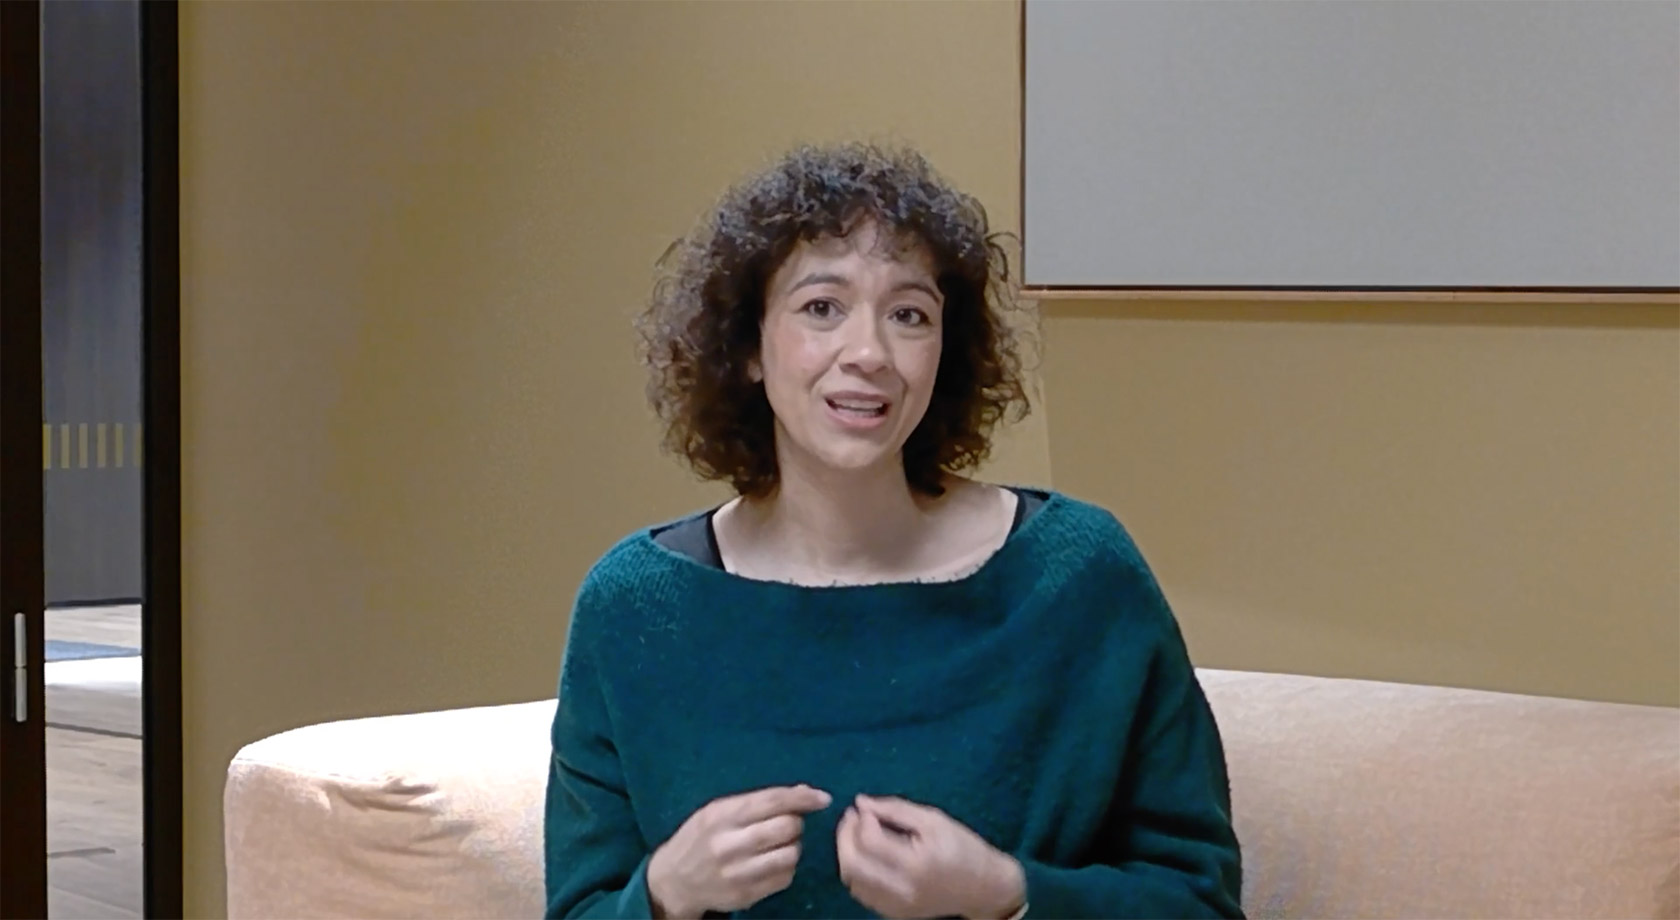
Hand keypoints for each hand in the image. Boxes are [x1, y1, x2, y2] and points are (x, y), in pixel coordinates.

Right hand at [646, 784, 831, 918]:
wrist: (672, 880)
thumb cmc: (699, 838)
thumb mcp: (717, 811)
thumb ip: (756, 802)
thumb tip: (802, 792)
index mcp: (721, 816)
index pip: (772, 801)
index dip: (802, 798)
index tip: (823, 798)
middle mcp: (728, 844)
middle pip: (785, 828)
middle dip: (796, 823)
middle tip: (788, 824)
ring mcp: (737, 873)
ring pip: (789, 855)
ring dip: (794, 847)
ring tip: (781, 845)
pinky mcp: (745, 895)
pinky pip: (784, 879)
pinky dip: (786, 868)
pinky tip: (773, 863)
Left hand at [836, 794, 1026, 919]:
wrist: (983, 887)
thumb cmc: (962, 847)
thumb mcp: (934, 819)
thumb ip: (896, 809)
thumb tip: (862, 802)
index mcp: (917, 864)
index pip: (870, 842)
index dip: (860, 820)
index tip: (864, 807)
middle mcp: (904, 890)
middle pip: (852, 865)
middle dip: (844, 836)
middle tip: (852, 817)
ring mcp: (897, 907)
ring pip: (852, 880)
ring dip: (848, 853)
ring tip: (858, 832)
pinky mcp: (895, 914)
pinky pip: (861, 893)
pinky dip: (857, 871)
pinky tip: (867, 855)